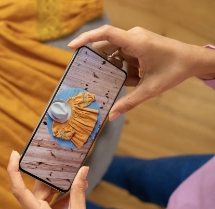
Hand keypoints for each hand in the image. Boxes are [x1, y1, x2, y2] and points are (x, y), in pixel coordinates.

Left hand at [7, 151, 90, 208]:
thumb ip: (79, 191)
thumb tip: (84, 170)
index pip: (18, 189)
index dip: (13, 170)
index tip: (14, 154)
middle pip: (37, 190)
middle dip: (51, 179)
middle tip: (63, 165)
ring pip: (43, 196)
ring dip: (58, 189)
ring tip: (73, 179)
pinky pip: (48, 204)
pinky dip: (59, 198)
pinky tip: (72, 192)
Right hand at [68, 25, 214, 120]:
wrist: (193, 60)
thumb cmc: (174, 70)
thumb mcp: (150, 89)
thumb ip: (129, 103)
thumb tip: (110, 116)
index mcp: (137, 42)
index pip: (106, 34)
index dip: (86, 38)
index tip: (71, 47)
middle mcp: (133, 36)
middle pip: (107, 48)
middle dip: (104, 64)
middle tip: (98, 78)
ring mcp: (135, 39)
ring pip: (115, 54)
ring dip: (119, 69)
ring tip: (133, 80)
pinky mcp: (137, 43)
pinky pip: (123, 55)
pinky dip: (126, 68)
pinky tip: (138, 77)